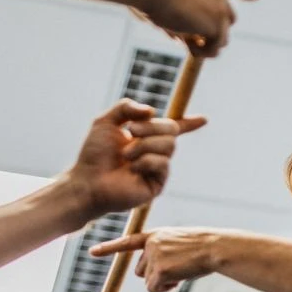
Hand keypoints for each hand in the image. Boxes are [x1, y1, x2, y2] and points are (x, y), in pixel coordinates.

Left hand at [67, 100, 205, 218]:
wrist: (87, 181)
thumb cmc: (94, 154)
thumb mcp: (106, 121)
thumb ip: (126, 107)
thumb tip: (152, 111)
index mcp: (146, 137)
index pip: (173, 128)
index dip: (189, 123)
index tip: (204, 119)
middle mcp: (155, 152)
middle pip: (172, 130)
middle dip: (151, 127)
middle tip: (131, 131)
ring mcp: (157, 169)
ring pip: (168, 145)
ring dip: (144, 145)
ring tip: (125, 155)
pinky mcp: (157, 184)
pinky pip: (163, 163)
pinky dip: (145, 161)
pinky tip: (132, 169)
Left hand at [91, 227, 230, 291]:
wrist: (214, 247)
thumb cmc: (204, 246)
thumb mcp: (179, 241)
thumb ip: (163, 249)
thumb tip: (156, 271)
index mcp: (155, 235)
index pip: (127, 242)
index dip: (109, 248)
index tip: (92, 252)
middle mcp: (150, 244)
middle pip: (140, 270)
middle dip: (155, 275)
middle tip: (177, 269)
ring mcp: (153, 256)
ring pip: (147, 281)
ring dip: (162, 282)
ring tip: (181, 270)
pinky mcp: (158, 270)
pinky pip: (154, 288)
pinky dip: (166, 288)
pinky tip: (180, 277)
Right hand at [137, 0, 259, 57]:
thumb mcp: (164, 1)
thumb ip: (178, 16)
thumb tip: (182, 38)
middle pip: (228, 19)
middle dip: (211, 32)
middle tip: (187, 39)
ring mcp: (222, 8)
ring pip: (222, 38)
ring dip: (203, 45)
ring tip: (181, 38)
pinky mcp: (219, 24)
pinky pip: (215, 49)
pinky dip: (201, 52)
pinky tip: (187, 43)